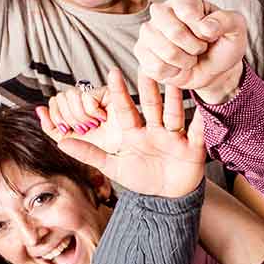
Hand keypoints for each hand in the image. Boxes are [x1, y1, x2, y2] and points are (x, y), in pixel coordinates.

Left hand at [37, 68, 207, 197]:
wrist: (167, 196)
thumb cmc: (141, 177)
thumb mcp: (113, 167)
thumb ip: (89, 153)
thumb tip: (61, 141)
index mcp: (134, 133)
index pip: (125, 109)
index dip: (119, 92)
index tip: (113, 72)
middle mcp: (154, 130)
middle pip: (151, 106)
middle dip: (149, 89)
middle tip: (146, 67)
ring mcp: (173, 137)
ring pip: (173, 114)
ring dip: (175, 99)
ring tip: (175, 81)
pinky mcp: (192, 148)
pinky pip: (196, 134)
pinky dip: (200, 124)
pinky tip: (202, 111)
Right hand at [135, 0, 249, 103]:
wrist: (216, 70)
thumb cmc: (223, 44)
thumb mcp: (236, 29)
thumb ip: (228, 20)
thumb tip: (206, 27)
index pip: (183, 6)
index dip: (200, 25)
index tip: (210, 32)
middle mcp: (160, 12)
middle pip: (172, 30)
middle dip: (195, 45)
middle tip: (201, 46)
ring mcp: (148, 32)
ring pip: (164, 50)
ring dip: (186, 60)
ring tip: (191, 56)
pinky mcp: (142, 53)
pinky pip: (156, 66)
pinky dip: (174, 71)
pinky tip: (178, 66)